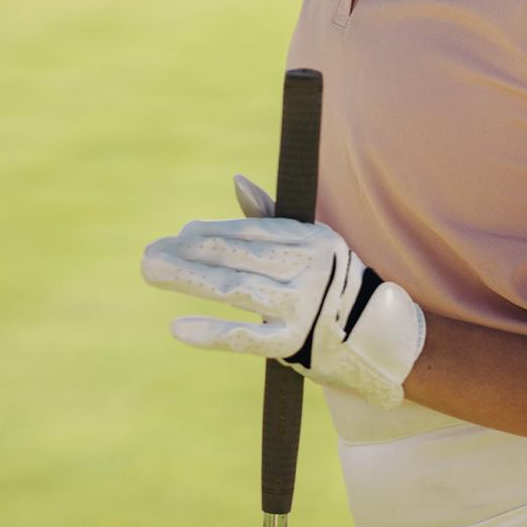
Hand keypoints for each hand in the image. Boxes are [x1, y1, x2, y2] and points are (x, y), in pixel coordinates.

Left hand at [140, 175, 427, 410]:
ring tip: (153, 272)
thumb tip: (237, 181)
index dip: (213, 232)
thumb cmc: (331, 283)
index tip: (180, 234)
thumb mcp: (311, 245)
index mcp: (312, 240)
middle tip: (151, 254)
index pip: (252, 232)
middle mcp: (308, 271)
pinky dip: (211, 332)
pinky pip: (245, 338)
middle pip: (238, 257)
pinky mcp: (293, 346)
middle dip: (189, 253)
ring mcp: (301, 309)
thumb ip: (270, 217)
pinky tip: (178, 327)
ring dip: (190, 280)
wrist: (375, 340)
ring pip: (236, 290)